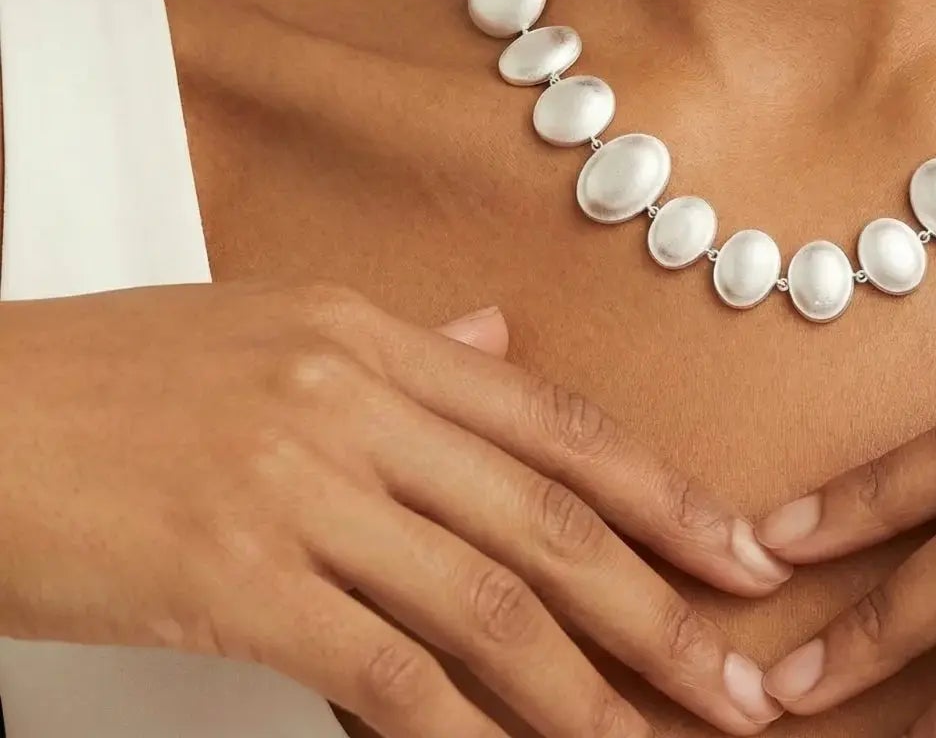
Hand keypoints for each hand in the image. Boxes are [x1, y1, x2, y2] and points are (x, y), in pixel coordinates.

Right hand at [0, 281, 786, 737]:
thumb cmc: (109, 379)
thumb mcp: (271, 326)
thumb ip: (402, 348)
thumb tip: (501, 343)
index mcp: (372, 334)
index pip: (555, 421)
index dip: (661, 496)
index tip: (738, 554)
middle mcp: (353, 400)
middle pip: (545, 516)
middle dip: (657, 606)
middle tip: (736, 680)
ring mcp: (296, 487)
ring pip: (485, 599)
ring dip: (583, 688)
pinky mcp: (232, 579)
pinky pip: (380, 671)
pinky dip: (460, 732)